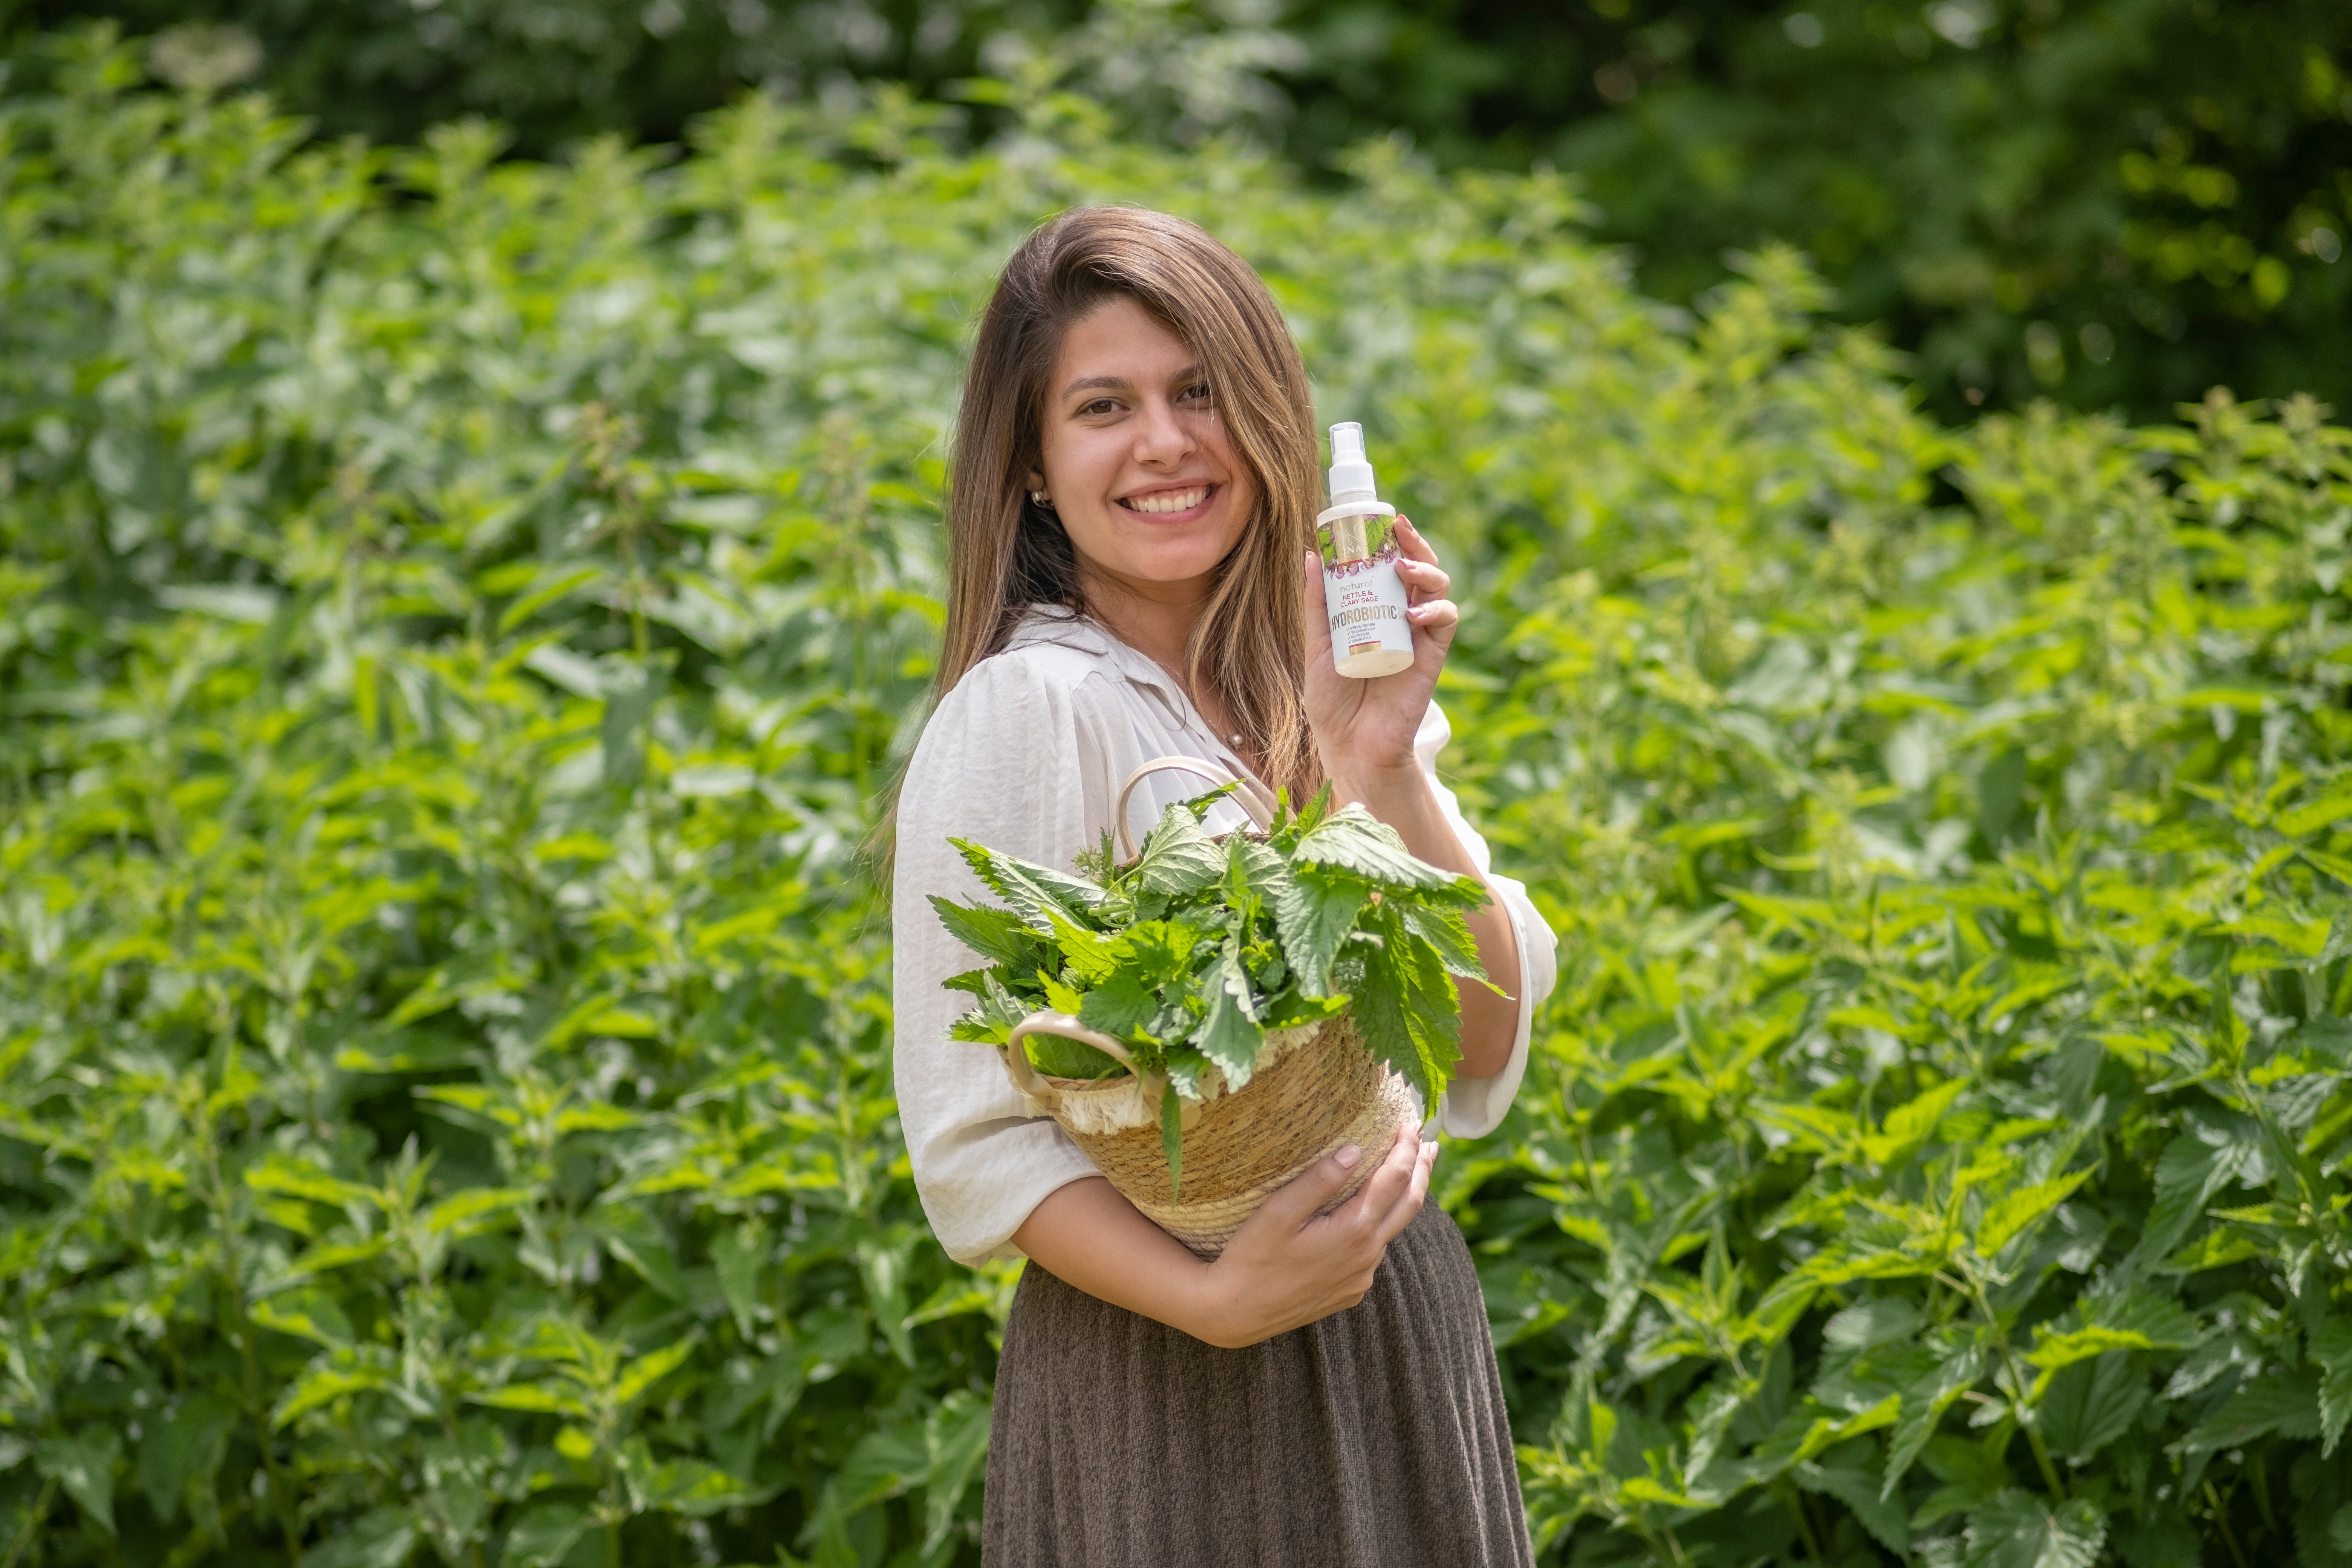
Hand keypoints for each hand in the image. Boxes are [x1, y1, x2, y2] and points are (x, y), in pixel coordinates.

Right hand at [1185, 1122, 1435, 1348]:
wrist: (1235, 1313)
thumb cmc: (1250, 1257)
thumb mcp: (1278, 1212)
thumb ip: (1318, 1180)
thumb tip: (1354, 1150)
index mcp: (1353, 1230)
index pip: (1394, 1179)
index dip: (1406, 1148)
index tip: (1410, 1123)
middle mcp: (1366, 1256)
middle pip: (1409, 1204)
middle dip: (1422, 1170)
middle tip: (1430, 1143)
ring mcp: (1360, 1277)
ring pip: (1393, 1229)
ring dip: (1404, 1197)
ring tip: (1408, 1173)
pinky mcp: (1350, 1291)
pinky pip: (1375, 1252)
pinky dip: (1382, 1225)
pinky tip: (1371, 1216)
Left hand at [1299, 516, 1458, 796]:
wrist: (1350, 746)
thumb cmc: (1333, 702)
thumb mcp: (1317, 645)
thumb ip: (1318, 604)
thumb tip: (1310, 556)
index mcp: (1374, 611)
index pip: (1387, 566)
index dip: (1388, 541)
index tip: (1377, 519)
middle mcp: (1400, 618)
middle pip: (1418, 568)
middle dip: (1413, 543)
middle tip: (1397, 528)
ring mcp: (1419, 635)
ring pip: (1436, 587)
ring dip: (1426, 569)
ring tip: (1403, 567)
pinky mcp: (1432, 656)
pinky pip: (1446, 620)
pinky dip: (1435, 609)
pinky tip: (1414, 612)